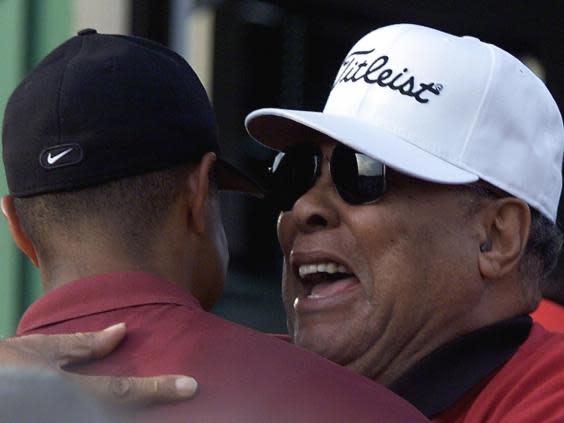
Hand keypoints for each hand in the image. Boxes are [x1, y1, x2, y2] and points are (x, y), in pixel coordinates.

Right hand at [0, 323, 196, 404]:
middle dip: (152, 408)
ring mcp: (63, 421)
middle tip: (181, 393)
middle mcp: (67, 413)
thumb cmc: (3, 366)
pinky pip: (93, 422)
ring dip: (136, 413)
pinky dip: (117, 413)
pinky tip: (130, 407)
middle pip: (122, 417)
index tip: (190, 386)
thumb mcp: (40, 349)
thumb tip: (122, 330)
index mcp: (66, 391)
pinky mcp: (60, 422)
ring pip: (111, 421)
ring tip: (159, 399)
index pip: (123, 391)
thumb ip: (84, 345)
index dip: (159, 388)